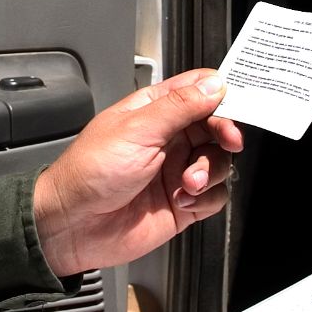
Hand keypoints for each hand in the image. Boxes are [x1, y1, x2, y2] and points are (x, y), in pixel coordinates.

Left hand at [33, 68, 245, 277]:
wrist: (73, 226)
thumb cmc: (90, 172)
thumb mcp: (137, 130)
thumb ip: (179, 107)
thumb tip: (214, 85)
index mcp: (155, 110)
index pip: (199, 91)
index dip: (222, 95)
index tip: (237, 106)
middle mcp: (169, 138)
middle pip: (216, 126)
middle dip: (224, 134)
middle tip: (227, 142)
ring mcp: (176, 170)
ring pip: (219, 162)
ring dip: (211, 172)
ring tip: (187, 184)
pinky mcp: (182, 203)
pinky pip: (215, 196)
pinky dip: (206, 199)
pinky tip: (183, 201)